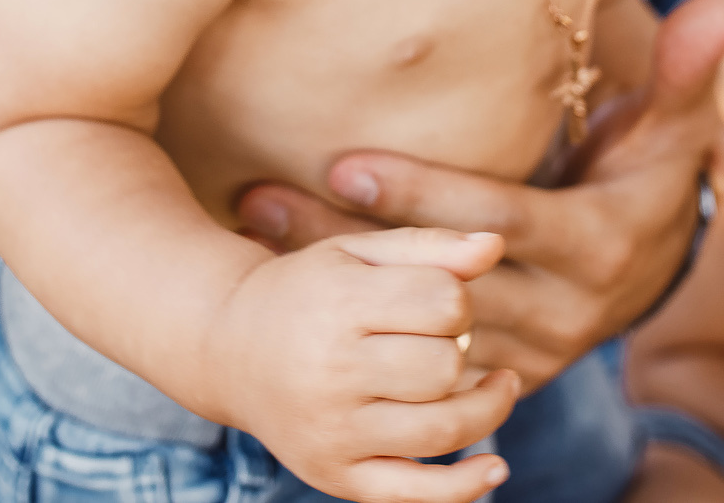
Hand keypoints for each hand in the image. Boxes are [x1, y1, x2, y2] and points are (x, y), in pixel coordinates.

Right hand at [209, 227, 518, 502]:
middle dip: (459, 347)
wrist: (227, 347)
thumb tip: (495, 245)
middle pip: (445, 365)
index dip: (457, 299)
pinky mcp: (336, 475)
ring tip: (489, 386)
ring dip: (483, 405)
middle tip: (435, 339)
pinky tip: (496, 466)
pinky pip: (415, 493)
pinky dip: (465, 486)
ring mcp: (333, 431)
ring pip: (444, 426)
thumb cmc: (308, 291)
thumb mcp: (358, 252)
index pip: (446, 302)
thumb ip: (430, 247)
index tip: (436, 300)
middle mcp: (331, 372)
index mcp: (339, 303)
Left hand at [235, 0, 723, 389]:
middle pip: (436, 280)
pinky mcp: (496, 376)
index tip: (343, 160)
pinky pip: (413, 360)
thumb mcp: (673, 122)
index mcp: (598, 247)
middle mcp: (563, 315)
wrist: (656, 268)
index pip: (495, 221)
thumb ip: (684, 66)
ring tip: (251, 227)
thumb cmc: (649, 168)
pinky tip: (282, 281)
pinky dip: (352, 319)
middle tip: (258, 196)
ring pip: (412, 328)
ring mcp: (526, 356)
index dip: (422, 194)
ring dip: (331, 281)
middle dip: (344, 243)